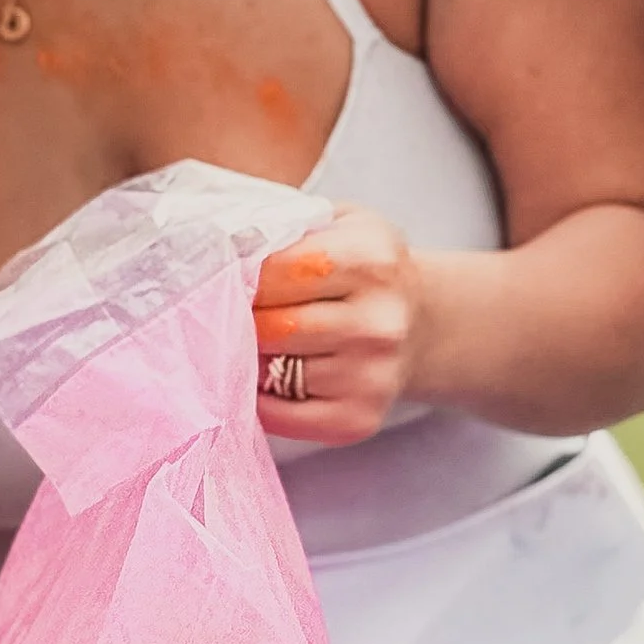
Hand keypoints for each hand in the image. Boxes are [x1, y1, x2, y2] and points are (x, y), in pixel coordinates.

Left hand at [254, 204, 428, 444]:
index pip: (275, 272)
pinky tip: (275, 375)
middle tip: (242, 310)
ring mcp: (372, 376)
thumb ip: (284, 226)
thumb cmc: (363, 269)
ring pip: (271, 371)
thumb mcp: (339, 224)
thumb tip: (221, 248)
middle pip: (271, 326)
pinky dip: (262, 398)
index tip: (232, 275)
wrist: (422, 322)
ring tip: (267, 339)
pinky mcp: (359, 420)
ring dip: (253, 357)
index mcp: (372, 261)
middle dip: (244, 319)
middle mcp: (380, 323)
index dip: (241, 275)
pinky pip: (278, 416)